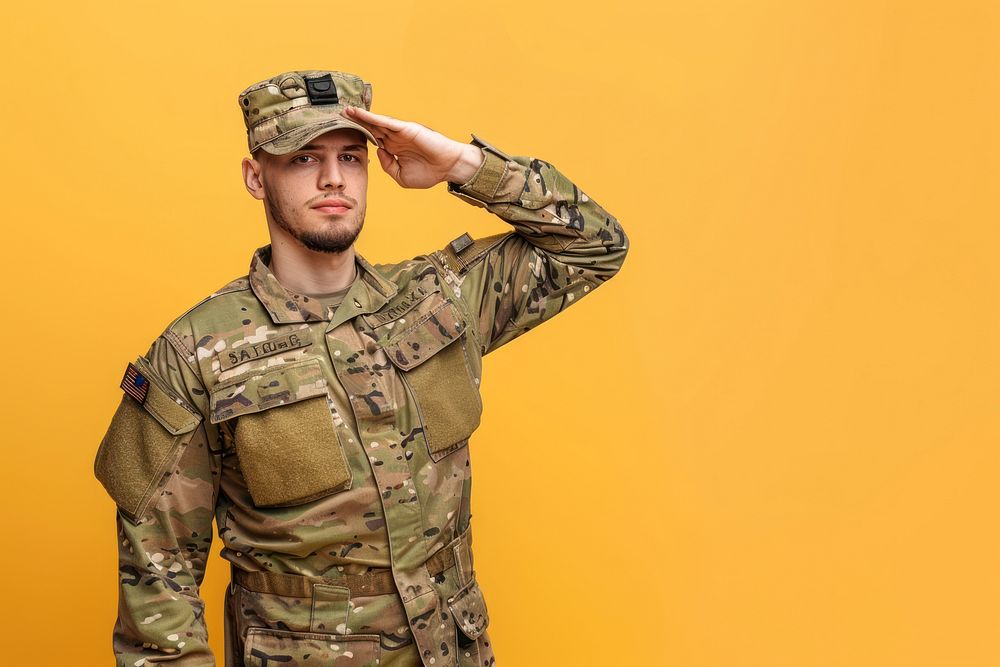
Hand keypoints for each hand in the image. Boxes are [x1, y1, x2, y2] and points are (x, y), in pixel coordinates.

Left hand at [342, 106, 482, 188]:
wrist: (449, 168)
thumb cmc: (430, 173)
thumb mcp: (402, 176)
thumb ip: (387, 166)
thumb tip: (377, 152)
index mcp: (394, 149)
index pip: (373, 139)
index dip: (359, 135)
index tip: (343, 133)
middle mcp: (396, 138)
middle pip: (371, 127)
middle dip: (355, 122)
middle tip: (339, 116)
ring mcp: (400, 132)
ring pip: (376, 122)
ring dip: (360, 116)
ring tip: (345, 110)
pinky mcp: (406, 128)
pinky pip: (385, 121)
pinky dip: (372, 117)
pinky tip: (359, 114)